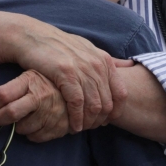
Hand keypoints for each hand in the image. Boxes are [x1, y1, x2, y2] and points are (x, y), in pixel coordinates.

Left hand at [0, 70, 70, 142]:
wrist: (79, 91)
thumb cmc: (48, 83)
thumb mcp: (32, 74)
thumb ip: (14, 86)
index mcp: (31, 81)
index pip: (3, 95)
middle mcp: (40, 96)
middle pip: (10, 113)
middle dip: (0, 118)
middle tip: (1, 117)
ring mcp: (50, 113)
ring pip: (21, 128)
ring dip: (18, 126)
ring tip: (25, 117)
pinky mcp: (58, 126)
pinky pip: (34, 137)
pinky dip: (32, 133)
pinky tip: (36, 123)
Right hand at [13, 18, 127, 131]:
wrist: (33, 37)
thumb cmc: (60, 46)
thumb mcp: (88, 48)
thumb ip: (107, 60)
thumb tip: (131, 65)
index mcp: (104, 60)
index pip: (121, 93)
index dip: (116, 111)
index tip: (106, 121)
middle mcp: (97, 65)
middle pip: (107, 102)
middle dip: (100, 120)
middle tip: (91, 128)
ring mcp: (82, 69)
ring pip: (94, 105)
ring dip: (88, 122)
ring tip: (81, 129)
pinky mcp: (66, 74)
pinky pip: (77, 103)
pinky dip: (76, 118)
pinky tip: (73, 126)